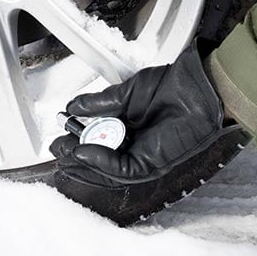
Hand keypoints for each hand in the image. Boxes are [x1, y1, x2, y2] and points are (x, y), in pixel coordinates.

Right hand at [50, 47, 247, 224]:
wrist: (198, 89)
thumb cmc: (173, 87)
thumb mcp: (127, 93)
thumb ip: (100, 104)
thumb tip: (74, 107)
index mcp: (129, 126)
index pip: (97, 139)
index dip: (77, 139)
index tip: (60, 135)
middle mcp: (134, 143)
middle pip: (99, 157)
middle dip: (75, 155)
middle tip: (58, 148)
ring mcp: (142, 154)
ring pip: (107, 167)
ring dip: (84, 161)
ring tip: (67, 150)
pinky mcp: (151, 163)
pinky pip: (122, 168)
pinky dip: (102, 161)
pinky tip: (86, 150)